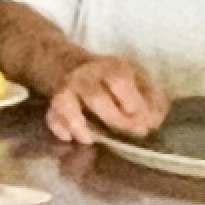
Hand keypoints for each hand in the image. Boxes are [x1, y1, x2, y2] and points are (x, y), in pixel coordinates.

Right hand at [42, 51, 166, 146]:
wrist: (70, 64)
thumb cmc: (112, 78)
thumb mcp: (137, 79)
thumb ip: (152, 99)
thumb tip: (153, 121)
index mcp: (110, 67)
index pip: (119, 81)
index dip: (133, 103)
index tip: (146, 121)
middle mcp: (85, 76)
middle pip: (95, 96)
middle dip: (115, 119)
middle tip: (132, 132)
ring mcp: (66, 90)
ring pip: (65, 104)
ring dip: (78, 125)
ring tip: (91, 139)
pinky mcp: (54, 104)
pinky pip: (51, 116)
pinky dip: (59, 128)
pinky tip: (71, 137)